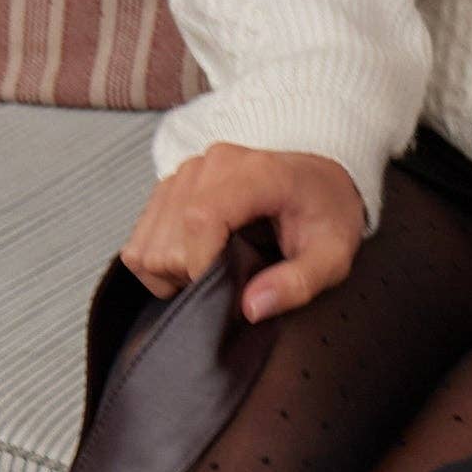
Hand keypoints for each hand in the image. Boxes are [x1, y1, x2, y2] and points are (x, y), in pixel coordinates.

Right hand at [121, 145, 366, 322]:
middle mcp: (212, 165)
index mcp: (255, 174)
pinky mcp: (171, 185)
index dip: (201, 266)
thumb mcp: (332, 256)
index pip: (200, 219)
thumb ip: (298, 283)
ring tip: (213, 269)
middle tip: (229, 279)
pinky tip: (194, 259)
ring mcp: (187, 172)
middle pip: (166, 239)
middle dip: (190, 276)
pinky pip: (139, 236)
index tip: (224, 289)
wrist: (321, 180)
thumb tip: (253, 307)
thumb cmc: (327, 213)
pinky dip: (158, 260)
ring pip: (145, 242)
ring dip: (171, 271)